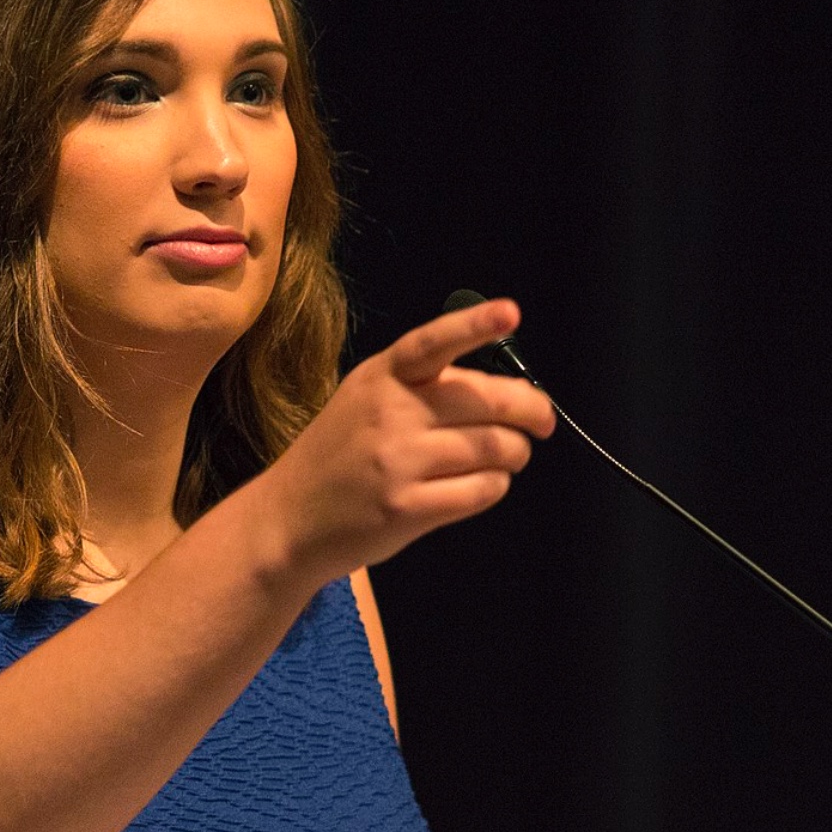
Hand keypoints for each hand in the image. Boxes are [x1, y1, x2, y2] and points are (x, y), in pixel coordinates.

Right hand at [252, 297, 556, 582]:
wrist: (289, 518)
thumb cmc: (340, 454)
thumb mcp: (366, 401)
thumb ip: (426, 387)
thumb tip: (511, 391)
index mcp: (382, 377)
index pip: (433, 343)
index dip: (474, 325)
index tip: (510, 313)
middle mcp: (390, 413)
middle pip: (485, 401)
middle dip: (531, 411)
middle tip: (543, 423)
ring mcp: (398, 462)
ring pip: (493, 448)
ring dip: (515, 454)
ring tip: (510, 457)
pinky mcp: (408, 509)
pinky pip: (481, 491)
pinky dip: (495, 486)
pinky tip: (483, 484)